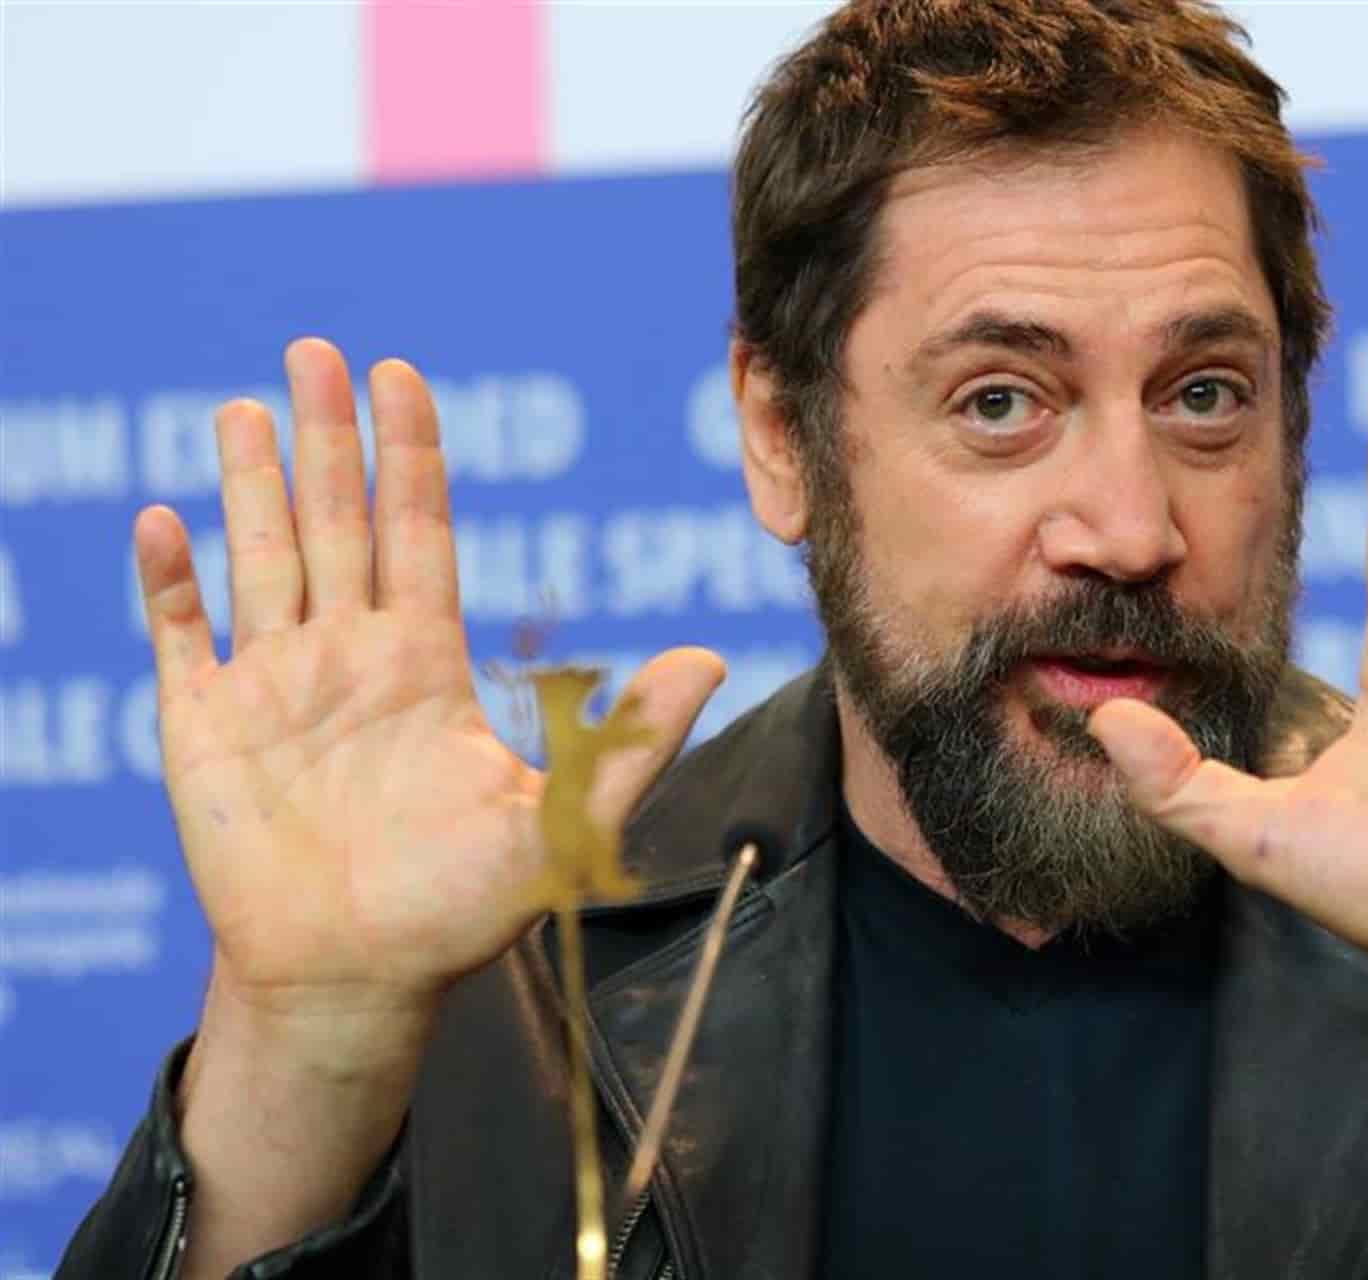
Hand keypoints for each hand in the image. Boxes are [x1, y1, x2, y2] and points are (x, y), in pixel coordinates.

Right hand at [136, 339, 722, 1066]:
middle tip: (313, 350)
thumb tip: (715, 657)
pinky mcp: (207, 729)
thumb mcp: (561, 820)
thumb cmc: (461, 906)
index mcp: (426, 663)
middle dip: (326, 438)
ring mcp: (275, 687)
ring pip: (261, 559)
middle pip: (336, 523)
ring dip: (250, 486)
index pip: (418, 532)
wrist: (359, 979)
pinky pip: (182, 637)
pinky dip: (170, 583)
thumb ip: (633, 738)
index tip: (400, 374)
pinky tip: (160, 521)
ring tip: (244, 407)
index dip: (409, 454)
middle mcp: (349, 657)